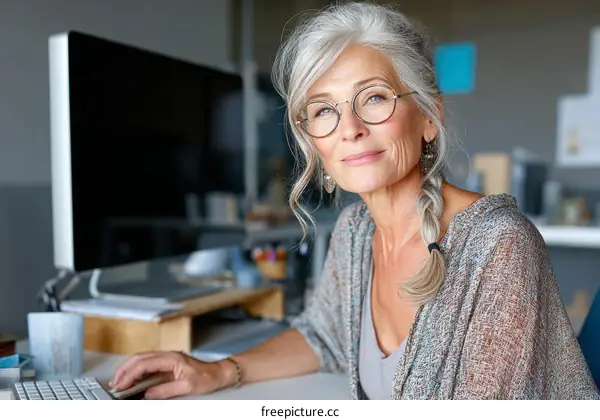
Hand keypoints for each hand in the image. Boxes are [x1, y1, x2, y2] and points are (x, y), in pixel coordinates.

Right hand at [109, 351, 234, 398]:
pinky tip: (132, 378)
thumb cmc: (207, 377)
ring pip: (142, 359)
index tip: (121, 385)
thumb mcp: (187, 387)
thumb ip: (166, 390)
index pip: (144, 364)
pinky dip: (137, 369)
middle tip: (115, 383)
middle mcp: (168, 355)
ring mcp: (167, 357)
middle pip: (139, 358)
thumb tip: (147, 394)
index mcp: (172, 358)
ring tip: (119, 381)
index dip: (130, 374)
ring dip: (129, 369)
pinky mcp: (167, 362)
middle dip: (124, 369)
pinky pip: (148, 363)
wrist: (218, 372)